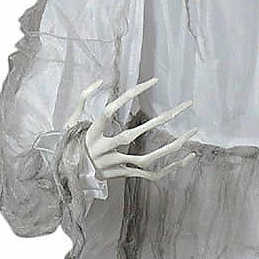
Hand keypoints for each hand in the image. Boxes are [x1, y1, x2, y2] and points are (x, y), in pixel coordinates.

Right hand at [72, 77, 199, 181]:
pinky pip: (150, 175)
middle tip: (186, 105)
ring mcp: (113, 165)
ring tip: (191, 133)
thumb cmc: (70, 145)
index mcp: (91, 133)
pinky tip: (187, 158)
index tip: (154, 81)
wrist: (67, 177)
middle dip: (162, 119)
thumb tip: (100, 81)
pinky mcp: (121, 176)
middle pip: (133, 134)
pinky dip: (170, 168)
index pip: (111, 110)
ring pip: (146, 159)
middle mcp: (103, 150)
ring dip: (171, 147)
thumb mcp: (70, 121)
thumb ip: (84, 98)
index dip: (131, 94)